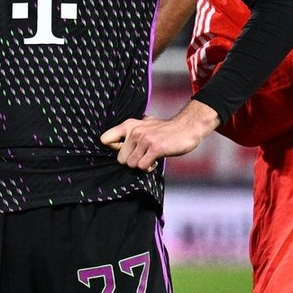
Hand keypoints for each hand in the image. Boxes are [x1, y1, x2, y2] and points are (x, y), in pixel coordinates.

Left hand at [100, 100, 219, 169]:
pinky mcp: (156, 148)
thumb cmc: (165, 130)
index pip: (105, 139)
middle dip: (132, 161)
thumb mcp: (144, 125)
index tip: (125, 151)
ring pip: (131, 164)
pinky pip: (142, 167)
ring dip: (141, 165)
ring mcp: (145, 139)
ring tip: (150, 158)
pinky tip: (156, 161)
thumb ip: (131, 132)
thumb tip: (114, 143)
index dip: (113, 150)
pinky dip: (149, 168)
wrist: (187, 127)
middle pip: (120, 159)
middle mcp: (135, 131)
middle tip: (144, 156)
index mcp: (129, 125)